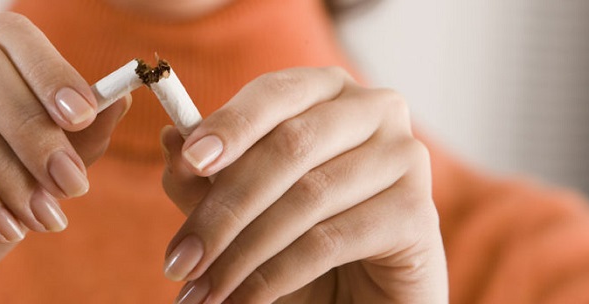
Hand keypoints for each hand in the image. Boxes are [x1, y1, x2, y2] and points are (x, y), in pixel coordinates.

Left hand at [160, 67, 446, 302]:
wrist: (363, 297)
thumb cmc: (303, 244)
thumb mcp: (245, 212)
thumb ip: (208, 178)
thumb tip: (171, 142)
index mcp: (328, 91)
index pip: (275, 92)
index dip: (230, 124)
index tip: (189, 162)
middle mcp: (375, 111)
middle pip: (289, 146)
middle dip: (224, 209)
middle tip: (178, 260)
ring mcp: (404, 157)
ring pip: (306, 198)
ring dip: (240, 253)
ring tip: (201, 290)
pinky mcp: (418, 212)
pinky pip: (329, 241)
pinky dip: (273, 276)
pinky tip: (242, 300)